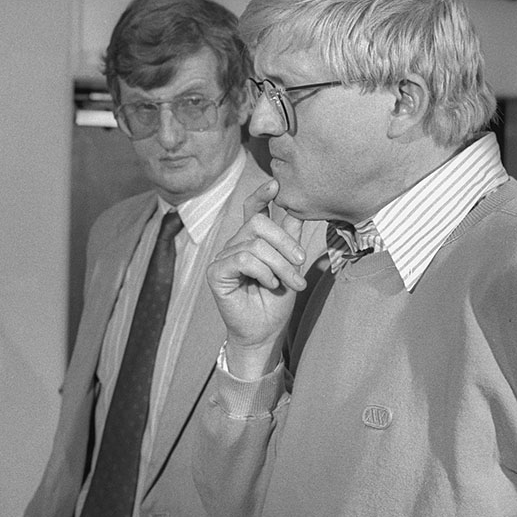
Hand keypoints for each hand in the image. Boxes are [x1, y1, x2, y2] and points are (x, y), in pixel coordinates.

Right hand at [207, 179, 306, 377]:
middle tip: (300, 263)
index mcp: (252, 240)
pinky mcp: (216, 272)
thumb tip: (299, 206)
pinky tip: (270, 284)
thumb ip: (291, 237)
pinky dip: (263, 271)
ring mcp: (224, 257)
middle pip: (258, 222)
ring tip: (291, 283)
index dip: (262, 195)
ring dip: (280, 264)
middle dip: (285, 242)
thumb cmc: (277, 301)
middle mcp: (236, 244)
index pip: (253, 209)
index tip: (276, 184)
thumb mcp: (291, 264)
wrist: (265, 332)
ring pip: (256, 244)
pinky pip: (243, 259)